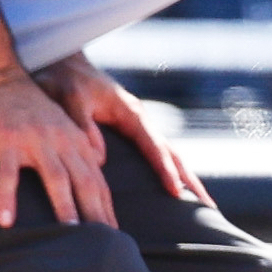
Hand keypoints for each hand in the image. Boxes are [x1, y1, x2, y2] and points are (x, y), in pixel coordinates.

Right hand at [0, 68, 117, 230]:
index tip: (116, 237)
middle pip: (85, 182)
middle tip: (105, 245)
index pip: (98, 181)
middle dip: (97, 214)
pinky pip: (8, 174)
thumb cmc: (28, 109)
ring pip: (55, 178)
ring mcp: (35, 141)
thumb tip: (89, 187)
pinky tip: (5, 221)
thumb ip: (75, 155)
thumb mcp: (59, 129)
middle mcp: (62, 142)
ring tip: (70, 236)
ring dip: (63, 206)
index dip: (107, 209)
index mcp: (76, 142)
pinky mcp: (7, 141)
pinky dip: (7, 197)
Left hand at [40, 48, 204, 205]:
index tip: (177, 192)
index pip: (154, 146)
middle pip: (173, 154)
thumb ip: (84, 126)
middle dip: (191, 180)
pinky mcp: (131, 133)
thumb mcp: (71, 99)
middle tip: (208, 207)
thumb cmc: (66, 80)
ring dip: (187, 179)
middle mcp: (141, 120)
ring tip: (202, 206)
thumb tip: (99, 158)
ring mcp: (139, 127)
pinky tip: (176, 190)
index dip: (166, 170)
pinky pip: (157, 156)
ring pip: (170, 155)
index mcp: (131, 113)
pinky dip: (171, 173)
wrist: (63, 64)